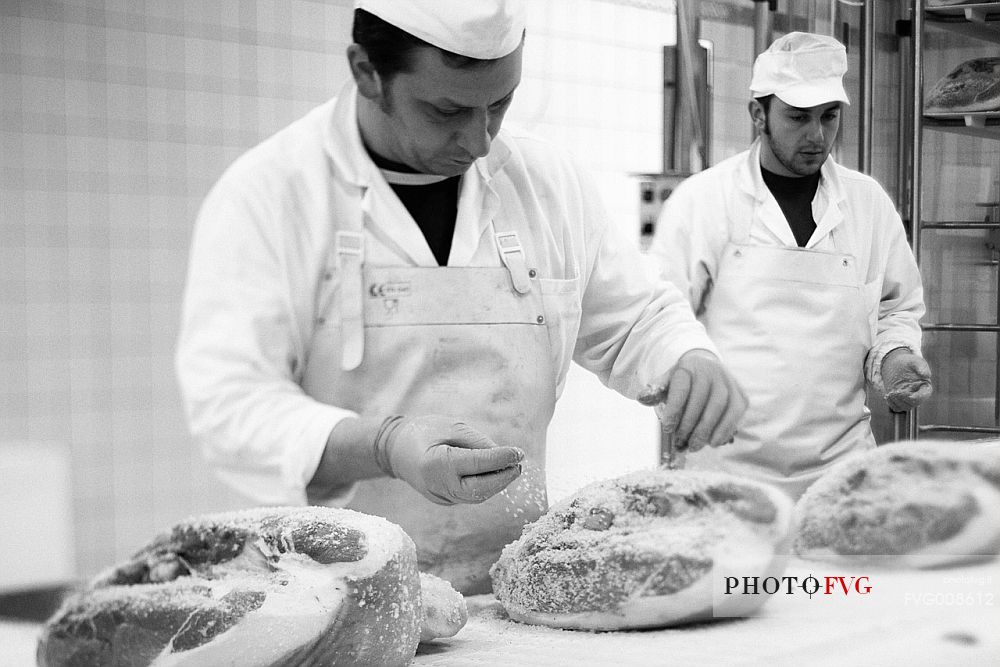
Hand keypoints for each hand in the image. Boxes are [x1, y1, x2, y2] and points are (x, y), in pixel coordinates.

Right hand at [375, 415, 524, 504]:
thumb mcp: (451, 426)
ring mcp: (440, 497)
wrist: (396, 449)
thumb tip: (503, 456)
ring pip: (476, 496)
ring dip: (497, 484)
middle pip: (479, 489)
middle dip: (503, 478)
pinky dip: (485, 487)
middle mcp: (438, 486)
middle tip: (519, 464)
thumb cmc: (424, 432)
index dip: (501, 459)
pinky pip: (469, 496)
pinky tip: (496, 474)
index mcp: (436, 463)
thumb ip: (477, 442)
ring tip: (511, 468)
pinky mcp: (444, 501)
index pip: (477, 464)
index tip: (519, 452)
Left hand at [636, 349, 746, 452]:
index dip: (674, 410)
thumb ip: (655, 391)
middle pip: (700, 400)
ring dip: (706, 430)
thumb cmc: (683, 382)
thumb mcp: (666, 382)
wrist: (707, 369)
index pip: (681, 389)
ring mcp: (728, 382)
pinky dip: (725, 430)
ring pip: (719, 407)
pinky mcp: (741, 395)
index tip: (667, 429)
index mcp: (689, 367)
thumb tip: (642, 398)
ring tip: (694, 446)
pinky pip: (735, 413)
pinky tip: (713, 443)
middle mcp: (711, 371)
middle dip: (689, 425)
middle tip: (680, 443)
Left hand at [881, 348, 932, 411]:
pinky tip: (888, 395)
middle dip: (904, 399)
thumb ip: (921, 366)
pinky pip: (896, 407)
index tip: (909, 394)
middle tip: (896, 391)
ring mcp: (908, 398)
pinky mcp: (899, 399)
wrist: (896, 364)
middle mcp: (918, 395)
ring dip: (897, 401)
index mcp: (925, 387)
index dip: (917, 398)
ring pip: (904, 407)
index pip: (924, 396)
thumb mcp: (915, 361)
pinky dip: (892, 403)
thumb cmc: (908, 362)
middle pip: (913, 404)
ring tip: (891, 393)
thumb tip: (926, 374)